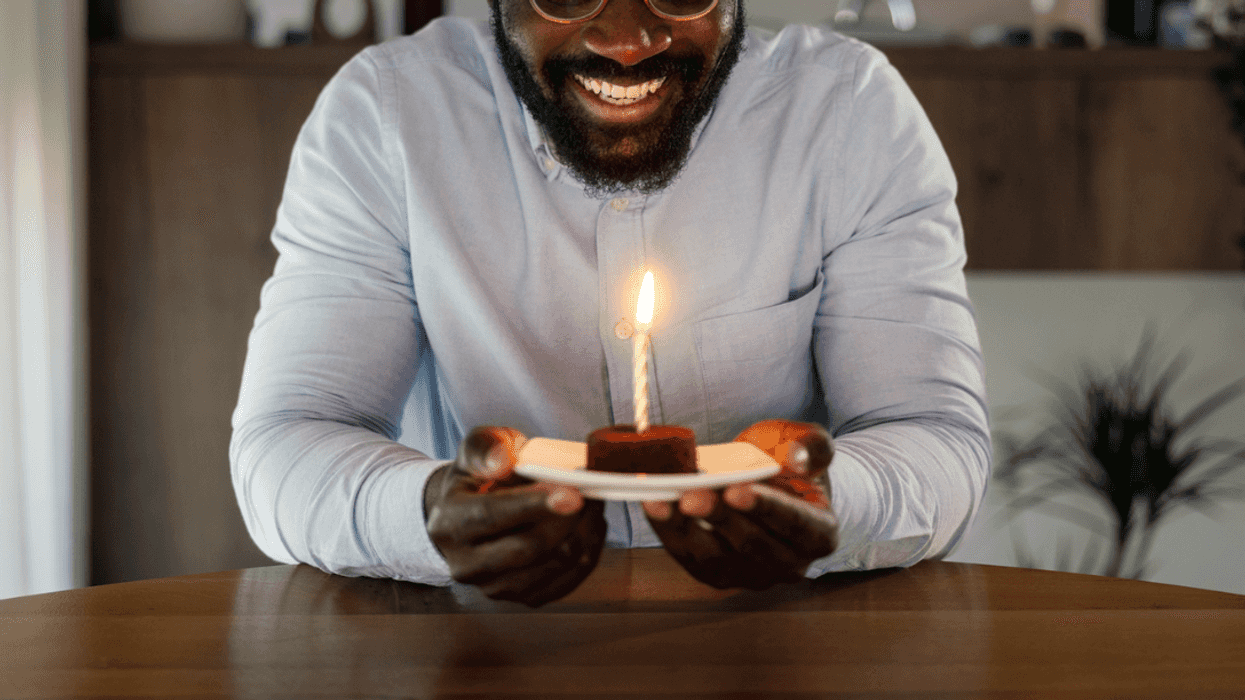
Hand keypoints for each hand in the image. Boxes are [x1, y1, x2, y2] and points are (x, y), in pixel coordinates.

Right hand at [424, 426, 606, 606]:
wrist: (473, 516)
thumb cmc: (481, 477)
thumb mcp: (477, 449)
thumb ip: (487, 448)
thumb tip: (501, 462)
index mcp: (448, 522)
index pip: (491, 515)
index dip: (534, 505)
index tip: (572, 494)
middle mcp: (465, 563)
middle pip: (528, 547)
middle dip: (569, 518)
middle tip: (591, 489)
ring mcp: (494, 586)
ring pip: (554, 565)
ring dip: (584, 532)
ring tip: (591, 502)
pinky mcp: (522, 597)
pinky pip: (568, 580)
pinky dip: (587, 550)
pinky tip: (588, 525)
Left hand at [642, 420, 837, 589]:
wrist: (775, 486)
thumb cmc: (791, 464)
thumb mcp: (810, 445)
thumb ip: (813, 446)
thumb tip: (799, 456)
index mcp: (820, 535)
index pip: (795, 525)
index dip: (766, 508)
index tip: (737, 489)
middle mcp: (789, 565)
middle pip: (751, 545)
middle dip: (719, 517)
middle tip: (691, 492)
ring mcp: (752, 575)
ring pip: (716, 559)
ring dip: (686, 528)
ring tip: (664, 499)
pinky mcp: (718, 575)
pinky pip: (689, 558)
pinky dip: (668, 532)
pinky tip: (653, 505)